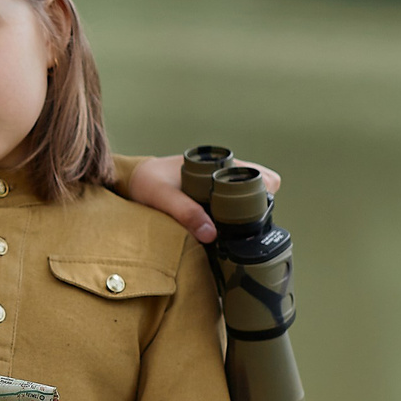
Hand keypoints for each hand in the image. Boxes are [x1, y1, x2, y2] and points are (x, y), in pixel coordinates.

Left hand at [124, 153, 280, 243]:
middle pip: (259, 191)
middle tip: (245, 225)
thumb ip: (186, 213)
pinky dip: (231, 217)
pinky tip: (222, 230)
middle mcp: (224, 174)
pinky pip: (230, 207)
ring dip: (244, 214)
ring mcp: (218, 186)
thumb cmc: (147, 181)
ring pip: (246, 201)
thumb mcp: (163, 197)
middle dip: (258, 208)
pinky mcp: (209, 197)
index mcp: (220, 166)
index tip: (259, 211)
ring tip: (234, 230)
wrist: (132, 179)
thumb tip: (212, 234)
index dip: (268, 194)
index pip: (264, 177)